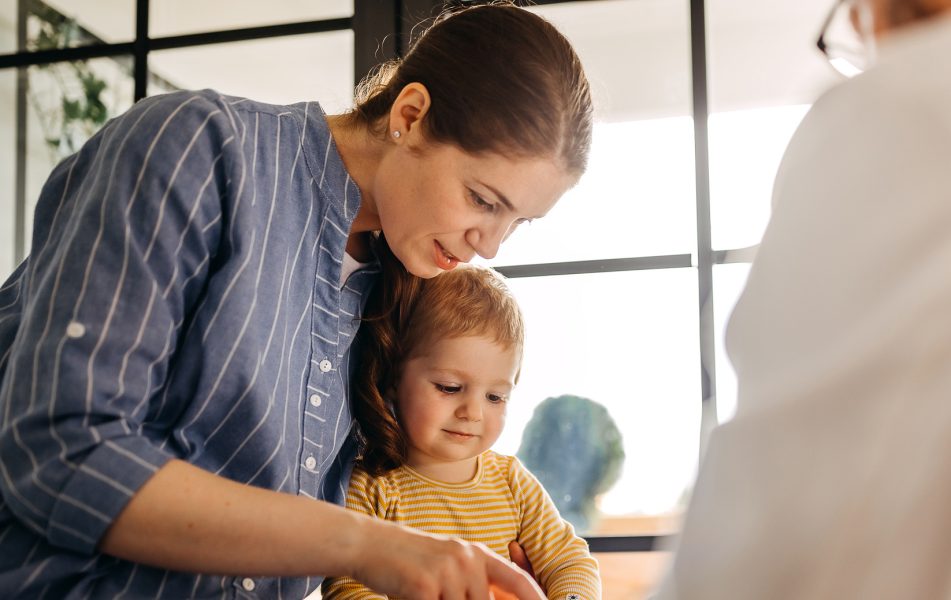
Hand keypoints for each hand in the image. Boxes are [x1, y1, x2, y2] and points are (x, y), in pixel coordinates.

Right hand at [350, 520, 544, 599]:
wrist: (371, 544)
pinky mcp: (425, 587)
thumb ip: (474, 582)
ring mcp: (447, 572)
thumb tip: (495, 598)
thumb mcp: (449, 563)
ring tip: (423, 591)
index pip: (516, 580)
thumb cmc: (410, 559)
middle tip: (442, 595)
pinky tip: (412, 596)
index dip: (533, 598)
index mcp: (476, 554)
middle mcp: (467, 560)